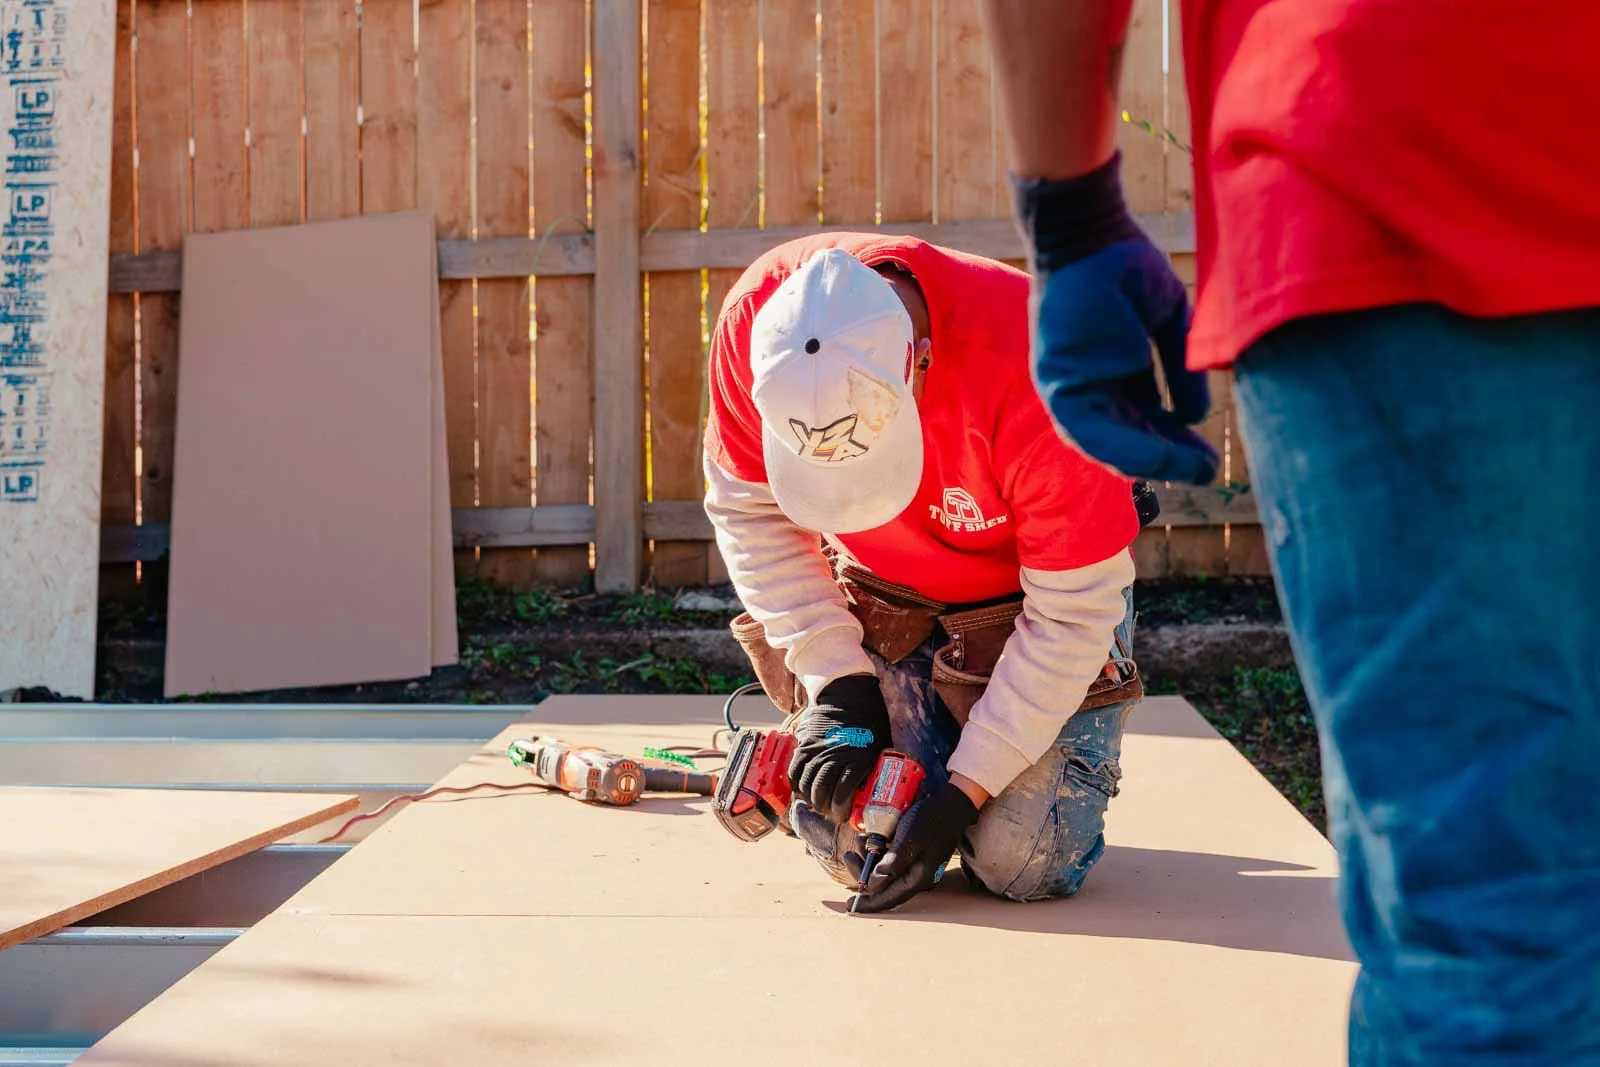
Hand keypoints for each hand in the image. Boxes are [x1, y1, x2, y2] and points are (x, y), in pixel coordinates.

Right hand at [788, 674, 889, 823]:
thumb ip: (875, 769)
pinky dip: (797, 784)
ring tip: (817, 803)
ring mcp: (816, 750)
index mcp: (856, 759)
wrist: (850, 693)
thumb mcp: (881, 745)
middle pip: (821, 793)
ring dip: (810, 799)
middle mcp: (833, 756)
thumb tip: (874, 792)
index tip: (843, 817)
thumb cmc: (871, 721)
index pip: (842, 794)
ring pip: (806, 784)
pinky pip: (794, 770)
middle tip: (830, 813)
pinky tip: (803, 790)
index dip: (840, 810)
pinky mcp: (804, 744)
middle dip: (825, 808)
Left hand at [847, 780, 978, 913]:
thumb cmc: (930, 820)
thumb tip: (874, 882)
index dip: (868, 904)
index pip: (889, 898)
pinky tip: (871, 836)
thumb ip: (893, 862)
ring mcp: (914, 865)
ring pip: (884, 870)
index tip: (850, 906)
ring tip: (861, 840)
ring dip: (868, 858)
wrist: (950, 803)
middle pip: (883, 885)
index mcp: (917, 878)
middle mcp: (915, 876)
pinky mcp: (912, 853)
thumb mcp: (910, 838)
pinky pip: (890, 858)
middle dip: (863, 872)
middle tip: (849, 855)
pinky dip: (878, 850)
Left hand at [1013, 153, 1218, 485]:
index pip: (1140, 420)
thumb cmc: (1125, 268)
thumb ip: (1178, 369)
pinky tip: (1162, 459)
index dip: (1173, 442)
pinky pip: (1090, 431)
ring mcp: (1068, 389)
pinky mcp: (1057, 386)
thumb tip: (1193, 418)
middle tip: (1206, 473)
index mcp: (1109, 373)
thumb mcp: (1166, 322)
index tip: (1205, 455)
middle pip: (1127, 437)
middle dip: (1168, 458)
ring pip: (1109, 444)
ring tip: (1194, 470)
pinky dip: (1126, 448)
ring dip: (1153, 461)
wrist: (1090, 234)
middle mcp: (1086, 387)